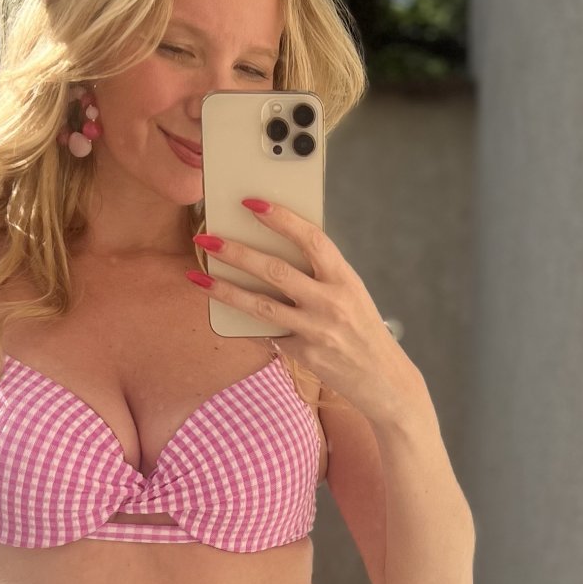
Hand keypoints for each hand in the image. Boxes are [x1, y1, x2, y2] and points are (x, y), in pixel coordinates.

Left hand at [189, 198, 414, 425]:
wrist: (385, 379)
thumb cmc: (362, 329)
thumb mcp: (351, 293)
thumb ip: (321, 273)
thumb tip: (276, 248)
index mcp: (345, 278)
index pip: (311, 239)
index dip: (281, 218)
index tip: (253, 203)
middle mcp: (331, 302)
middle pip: (276, 271)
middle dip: (237, 252)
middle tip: (208, 238)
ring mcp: (316, 330)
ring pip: (261, 305)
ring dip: (225, 289)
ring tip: (197, 276)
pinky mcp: (304, 354)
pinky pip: (266, 333)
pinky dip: (243, 321)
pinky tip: (220, 311)